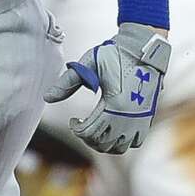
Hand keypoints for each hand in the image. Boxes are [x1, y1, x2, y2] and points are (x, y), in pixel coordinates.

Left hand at [45, 22, 170, 154]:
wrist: (143, 48)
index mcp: (114, 104)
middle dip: (87, 137)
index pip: (89, 132)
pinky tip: (113, 129)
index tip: (74, 120)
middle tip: (82, 125)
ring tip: (96, 130)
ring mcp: (140, 119)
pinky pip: (135, 142)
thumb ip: (67, 82)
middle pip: (102, 144)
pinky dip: (122, 141)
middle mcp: (129, 116)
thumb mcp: (89, 64)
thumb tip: (47, 97)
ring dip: (104, 143)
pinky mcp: (147, 118)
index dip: (76, 129)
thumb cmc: (115, 54)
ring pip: (118, 147)